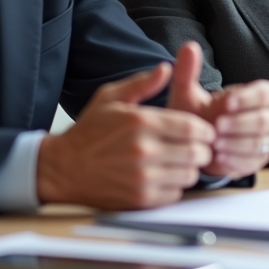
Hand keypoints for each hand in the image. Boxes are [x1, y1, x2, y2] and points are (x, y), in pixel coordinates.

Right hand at [36, 64, 214, 209]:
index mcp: (141, 122)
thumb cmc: (89, 131)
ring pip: (189, 175)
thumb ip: (141, 83)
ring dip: (190, 168)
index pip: (192, 127)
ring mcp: (142, 178)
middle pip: (197, 153)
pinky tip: (165, 176)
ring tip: (180, 162)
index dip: (205, 130)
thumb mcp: (111, 98)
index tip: (204, 132)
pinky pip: (175, 194)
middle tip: (197, 147)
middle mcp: (144, 151)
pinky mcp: (139, 199)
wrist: (63, 169)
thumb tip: (166, 68)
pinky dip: (175, 186)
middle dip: (202, 149)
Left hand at [166, 41, 268, 177]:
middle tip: (217, 126)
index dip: (250, 98)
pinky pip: (254, 162)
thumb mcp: (187, 93)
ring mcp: (266, 141)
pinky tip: (218, 157)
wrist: (193, 144)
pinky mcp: (258, 161)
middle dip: (243, 123)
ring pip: (262, 142)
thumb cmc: (195, 115)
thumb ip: (188, 71)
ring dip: (238, 143)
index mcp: (259, 96)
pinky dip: (236, 160)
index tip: (226, 103)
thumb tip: (189, 46)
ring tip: (214, 143)